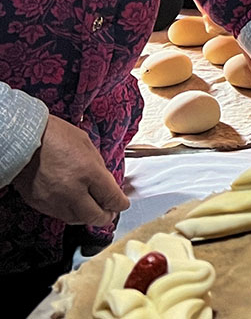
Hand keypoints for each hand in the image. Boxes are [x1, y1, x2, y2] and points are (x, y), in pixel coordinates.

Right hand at [12, 115, 129, 226]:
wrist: (23, 139)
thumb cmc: (55, 136)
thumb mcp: (87, 145)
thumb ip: (98, 167)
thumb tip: (107, 183)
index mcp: (88, 173)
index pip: (112, 198)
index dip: (121, 204)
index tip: (123, 204)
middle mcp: (72, 191)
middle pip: (96, 217)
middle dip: (107, 216)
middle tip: (110, 211)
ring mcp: (55, 200)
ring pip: (78, 220)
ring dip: (88, 216)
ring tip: (92, 208)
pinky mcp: (40, 204)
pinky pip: (60, 215)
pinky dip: (71, 212)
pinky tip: (74, 204)